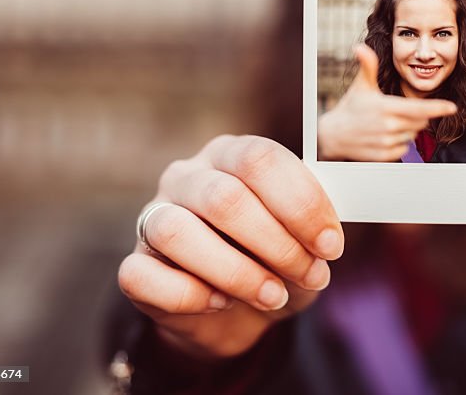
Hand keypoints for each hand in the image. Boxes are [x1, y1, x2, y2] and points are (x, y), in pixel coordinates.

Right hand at [117, 135, 343, 358]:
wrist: (238, 312)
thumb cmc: (275, 258)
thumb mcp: (304, 236)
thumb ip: (314, 223)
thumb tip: (327, 233)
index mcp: (231, 154)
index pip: (260, 158)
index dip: (301, 203)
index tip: (331, 245)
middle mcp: (187, 176)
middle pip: (224, 198)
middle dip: (277, 244)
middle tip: (311, 275)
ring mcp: (153, 217)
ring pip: (178, 232)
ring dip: (237, 273)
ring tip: (275, 295)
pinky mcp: (134, 266)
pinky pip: (144, 275)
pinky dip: (190, 295)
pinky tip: (222, 302)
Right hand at [318, 44, 457, 160]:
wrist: (333, 135)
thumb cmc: (351, 107)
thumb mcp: (360, 86)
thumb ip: (367, 66)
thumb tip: (361, 46)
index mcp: (386, 107)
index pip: (419, 108)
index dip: (438, 108)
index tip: (452, 107)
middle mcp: (388, 126)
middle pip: (420, 121)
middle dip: (417, 115)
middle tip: (398, 111)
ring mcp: (386, 142)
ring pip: (412, 135)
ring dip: (407, 129)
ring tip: (388, 123)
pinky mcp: (384, 156)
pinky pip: (404, 149)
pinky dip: (400, 143)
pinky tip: (385, 136)